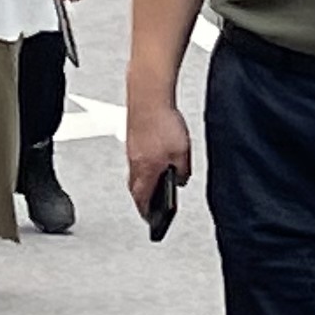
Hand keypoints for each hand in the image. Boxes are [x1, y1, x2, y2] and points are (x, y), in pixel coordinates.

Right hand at [126, 93, 192, 216]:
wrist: (148, 95)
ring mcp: (131, 149)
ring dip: (143, 180)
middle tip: (149, 204)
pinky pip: (136, 158)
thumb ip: (182, 171)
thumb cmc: (163, 122)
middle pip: (135, 188)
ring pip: (135, 172)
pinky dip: (144, 164)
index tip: (151, 219)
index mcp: (146, 170)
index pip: (142, 200)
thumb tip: (180, 180)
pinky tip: (155, 158)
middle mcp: (135, 162)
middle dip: (142, 198)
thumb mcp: (182, 153)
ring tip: (155, 182)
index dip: (147, 212)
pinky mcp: (132, 136)